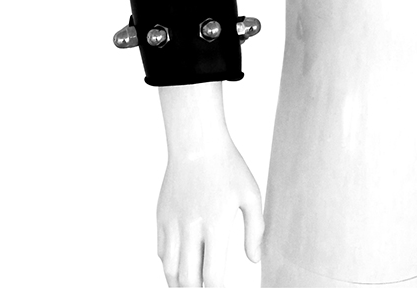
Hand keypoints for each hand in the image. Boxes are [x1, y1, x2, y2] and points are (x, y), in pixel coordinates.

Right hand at [157, 138, 262, 286]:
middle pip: (188, 279)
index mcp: (215, 223)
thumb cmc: (228, 166)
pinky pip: (162, 252)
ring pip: (169, 270)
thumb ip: (255, 229)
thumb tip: (254, 259)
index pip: (212, 274)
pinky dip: (170, 265)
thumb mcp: (250, 194)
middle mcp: (191, 227)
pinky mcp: (161, 217)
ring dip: (180, 283)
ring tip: (193, 284)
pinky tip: (182, 264)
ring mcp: (173, 223)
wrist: (197, 142)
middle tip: (207, 287)